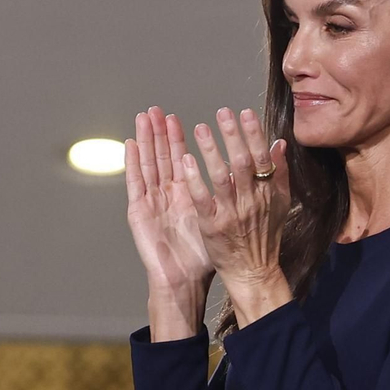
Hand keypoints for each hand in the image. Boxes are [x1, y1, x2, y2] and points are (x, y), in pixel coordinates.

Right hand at [125, 107, 213, 338]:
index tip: (178, 117)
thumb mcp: (221, 219)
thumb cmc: (204, 256)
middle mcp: (166, 196)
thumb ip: (236, 194)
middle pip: (161, 157)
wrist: (184, 280)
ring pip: (148, 163)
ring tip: (144, 116)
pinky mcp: (139, 212)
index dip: (180, 138)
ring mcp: (151, 202)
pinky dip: (133, 163)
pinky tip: (132, 144)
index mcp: (185, 195)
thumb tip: (258, 172)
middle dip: (160, 132)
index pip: (180, 159)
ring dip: (146, 139)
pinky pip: (136, 183)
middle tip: (158, 109)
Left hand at [181, 107, 292, 326]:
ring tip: (199, 128)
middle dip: (232, 135)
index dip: (253, 134)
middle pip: (242, 162)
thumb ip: (281, 174)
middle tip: (221, 113)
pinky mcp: (212, 226)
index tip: (244, 113)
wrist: (253, 272)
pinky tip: (185, 161)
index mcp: (268, 193)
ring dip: (210, 151)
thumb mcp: (281, 204)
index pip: (262, 157)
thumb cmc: (265, 237)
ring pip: (221, 177)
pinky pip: (202, 199)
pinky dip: (195, 179)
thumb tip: (280, 144)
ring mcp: (231, 213)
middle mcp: (251, 201)